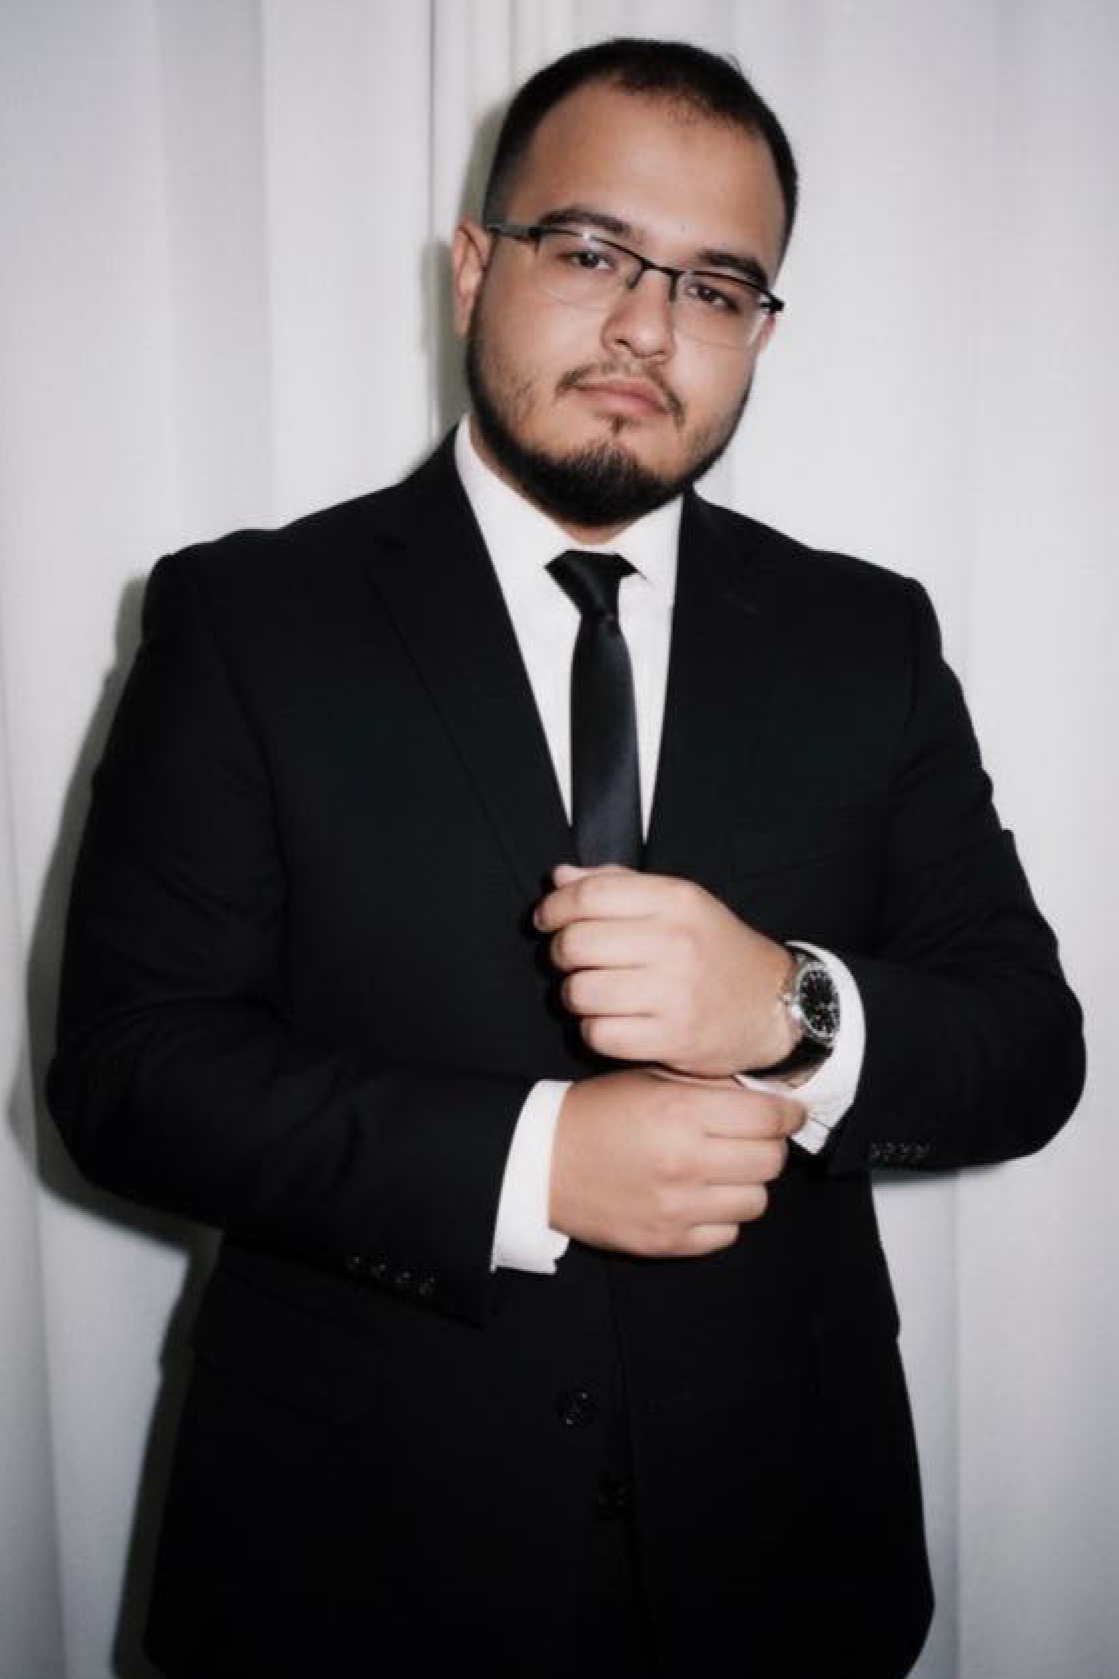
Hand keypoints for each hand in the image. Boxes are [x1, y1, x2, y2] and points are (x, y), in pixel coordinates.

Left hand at [535, 864, 796, 1075]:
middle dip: (560, 954)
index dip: (554, 908)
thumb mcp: (680, 903)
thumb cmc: (715, 950)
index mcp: (676, 900)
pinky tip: (612, 1021)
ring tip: (594, 992)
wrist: (775, 1005)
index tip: (546, 919)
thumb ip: (618, 885)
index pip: (589, 895)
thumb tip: (559, 878)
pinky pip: (599, 1034)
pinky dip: (595, 1030)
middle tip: (571, 960)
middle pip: (576, 944)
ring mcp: (676, 992)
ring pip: (580, 992)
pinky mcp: (673, 1038)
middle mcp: (676, 942)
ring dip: (576, 996)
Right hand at [549, 1068, 803, 1256]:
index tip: (788, 1113)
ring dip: (746, 1183)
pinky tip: (701, 1198)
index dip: (787, 1114)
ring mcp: (677, 1207)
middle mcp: (684, 1161)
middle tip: (752, 1139)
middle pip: (769, 1160)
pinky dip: (722, 1216)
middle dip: (768, 1146)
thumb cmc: (601, 1112)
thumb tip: (765, 1093)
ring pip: (756, 1201)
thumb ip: (709, 1085)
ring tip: (724, 1170)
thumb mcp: (652, 1079)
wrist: (543, 1161)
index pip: (768, 1118)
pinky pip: (727, 1234)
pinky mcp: (667, 1241)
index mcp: (680, 1112)